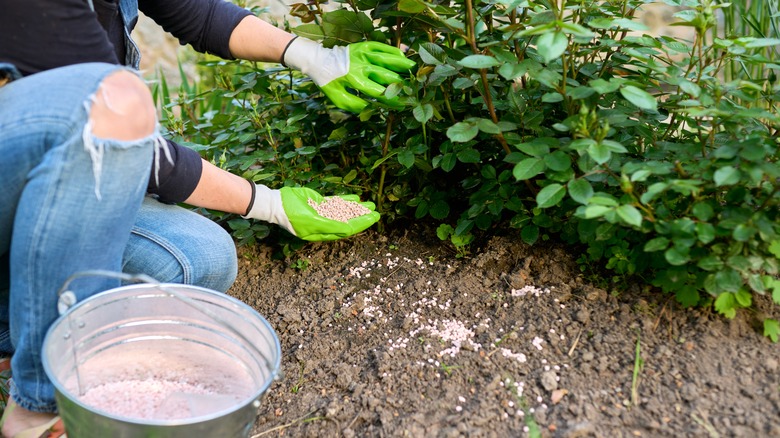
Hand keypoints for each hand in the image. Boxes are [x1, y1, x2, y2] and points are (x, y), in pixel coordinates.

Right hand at [243, 184, 379, 240]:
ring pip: (344, 211)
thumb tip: (349, 230)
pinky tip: (357, 198)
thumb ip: (331, 226)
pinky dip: (346, 201)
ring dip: (357, 208)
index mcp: (324, 232)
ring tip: (371, 204)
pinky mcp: (319, 203)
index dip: (362, 224)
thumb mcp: (312, 222)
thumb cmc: (292, 215)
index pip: (347, 229)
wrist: (277, 203)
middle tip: (377, 212)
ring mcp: (322, 213)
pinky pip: (336, 203)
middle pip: (348, 221)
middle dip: (363, 217)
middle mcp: (324, 224)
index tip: (373, 218)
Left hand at [282, 37, 414, 112]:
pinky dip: (393, 51)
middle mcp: (360, 65)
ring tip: (415, 70)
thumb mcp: (338, 98)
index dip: (391, 99)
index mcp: (354, 79)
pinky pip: (382, 47)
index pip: (377, 92)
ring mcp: (363, 53)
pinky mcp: (364, 45)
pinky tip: (403, 56)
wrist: (318, 60)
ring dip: (402, 65)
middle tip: (413, 89)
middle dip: (400, 83)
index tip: (401, 105)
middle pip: (385, 75)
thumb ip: (355, 105)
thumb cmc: (329, 82)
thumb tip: (372, 109)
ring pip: (387, 59)